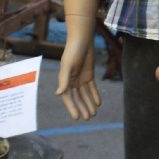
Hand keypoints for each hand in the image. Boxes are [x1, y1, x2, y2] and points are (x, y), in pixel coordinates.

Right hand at [56, 0, 101, 119]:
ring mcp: (80, 77)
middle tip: (88, 118)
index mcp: (65, 80)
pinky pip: (91, 88)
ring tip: (94, 114)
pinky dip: (95, 95)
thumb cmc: (73, 51)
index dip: (72, 108)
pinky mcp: (88, 74)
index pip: (68, 98)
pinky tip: (99, 103)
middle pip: (77, 98)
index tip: (76, 118)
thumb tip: (59, 93)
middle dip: (82, 108)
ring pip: (85, 94)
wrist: (82, 39)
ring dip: (89, 104)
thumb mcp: (68, 66)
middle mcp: (71, 80)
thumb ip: (64, 80)